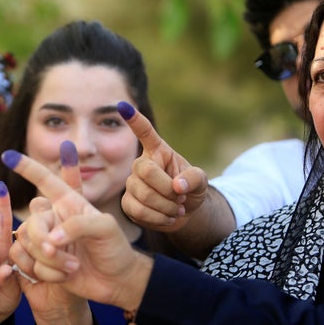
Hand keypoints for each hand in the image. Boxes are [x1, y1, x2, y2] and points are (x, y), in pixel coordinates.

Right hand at [4, 141, 147, 312]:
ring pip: (25, 244)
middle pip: (30, 222)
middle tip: (61, 254)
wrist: (116, 282)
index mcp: (68, 202)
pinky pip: (23, 263)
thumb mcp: (105, 228)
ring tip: (73, 267)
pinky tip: (64, 278)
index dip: (27, 167)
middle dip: (42, 240)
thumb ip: (77, 225)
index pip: (45, 180)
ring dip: (49, 261)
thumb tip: (51, 239)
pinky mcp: (38, 262)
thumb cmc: (115, 249)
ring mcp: (44, 240)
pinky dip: (45, 273)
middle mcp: (53, 218)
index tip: (8, 155)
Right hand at [117, 101, 207, 230]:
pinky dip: (158, 218)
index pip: (145, 132)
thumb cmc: (191, 190)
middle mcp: (141, 165)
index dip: (134, 120)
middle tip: (180, 197)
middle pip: (145, 172)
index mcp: (158, 152)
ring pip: (143, 195)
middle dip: (167, 189)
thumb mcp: (201, 181)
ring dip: (166, 206)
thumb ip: (194, 179)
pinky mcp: (128, 203)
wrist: (184, 212)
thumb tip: (177, 186)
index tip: (122, 106)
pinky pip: (139, 211)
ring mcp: (132, 184)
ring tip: (176, 208)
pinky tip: (167, 217)